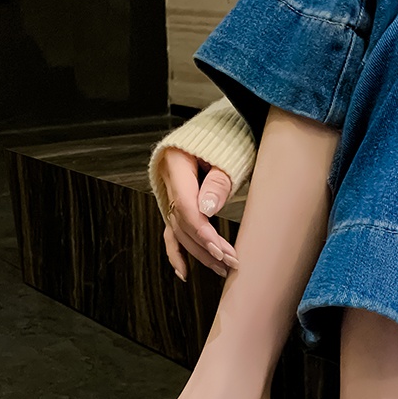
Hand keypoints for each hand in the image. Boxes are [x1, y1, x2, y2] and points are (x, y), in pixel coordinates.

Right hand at [159, 147, 238, 281]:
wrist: (219, 127)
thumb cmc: (228, 137)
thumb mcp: (227, 154)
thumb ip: (218, 182)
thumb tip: (207, 210)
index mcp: (175, 163)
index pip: (186, 207)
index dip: (203, 232)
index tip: (221, 250)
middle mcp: (167, 180)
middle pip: (183, 222)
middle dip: (206, 246)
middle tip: (230, 262)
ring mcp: (168, 191)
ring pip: (179, 229)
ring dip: (199, 252)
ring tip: (220, 269)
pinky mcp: (174, 201)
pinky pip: (172, 230)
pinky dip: (177, 251)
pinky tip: (184, 272)